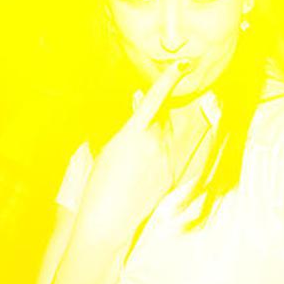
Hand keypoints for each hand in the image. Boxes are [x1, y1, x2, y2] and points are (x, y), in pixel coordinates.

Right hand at [76, 60, 189, 249]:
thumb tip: (140, 101)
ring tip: (140, 156)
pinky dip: (169, 148)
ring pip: (173, 134)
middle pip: (167, 117)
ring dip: (164, 134)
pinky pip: (177, 153)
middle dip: (162, 114)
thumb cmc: (102, 182)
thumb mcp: (111, 146)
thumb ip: (131, 123)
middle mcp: (156, 144)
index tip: (182, 65)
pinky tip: (156, 156)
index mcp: (136, 133)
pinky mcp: (173, 175)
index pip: (156, 98)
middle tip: (148, 129)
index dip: (169, 79)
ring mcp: (168, 160)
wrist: (110, 218)